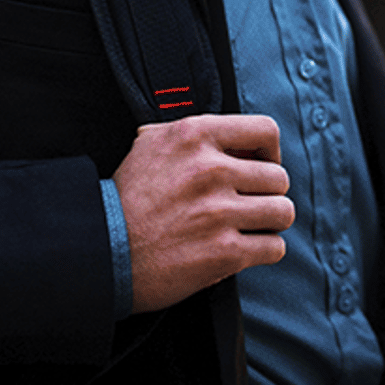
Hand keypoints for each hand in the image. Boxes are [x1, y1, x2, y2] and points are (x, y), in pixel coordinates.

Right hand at [112, 113, 294, 313]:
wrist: (102, 250)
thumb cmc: (125, 199)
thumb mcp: (150, 143)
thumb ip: (191, 134)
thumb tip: (230, 136)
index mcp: (194, 135)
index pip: (265, 131)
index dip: (270, 150)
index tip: (262, 164)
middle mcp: (209, 170)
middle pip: (278, 177)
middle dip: (267, 193)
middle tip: (250, 203)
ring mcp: (218, 212)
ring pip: (282, 211)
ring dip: (270, 222)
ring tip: (252, 226)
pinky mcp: (223, 253)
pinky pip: (273, 247)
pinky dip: (265, 250)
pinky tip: (246, 249)